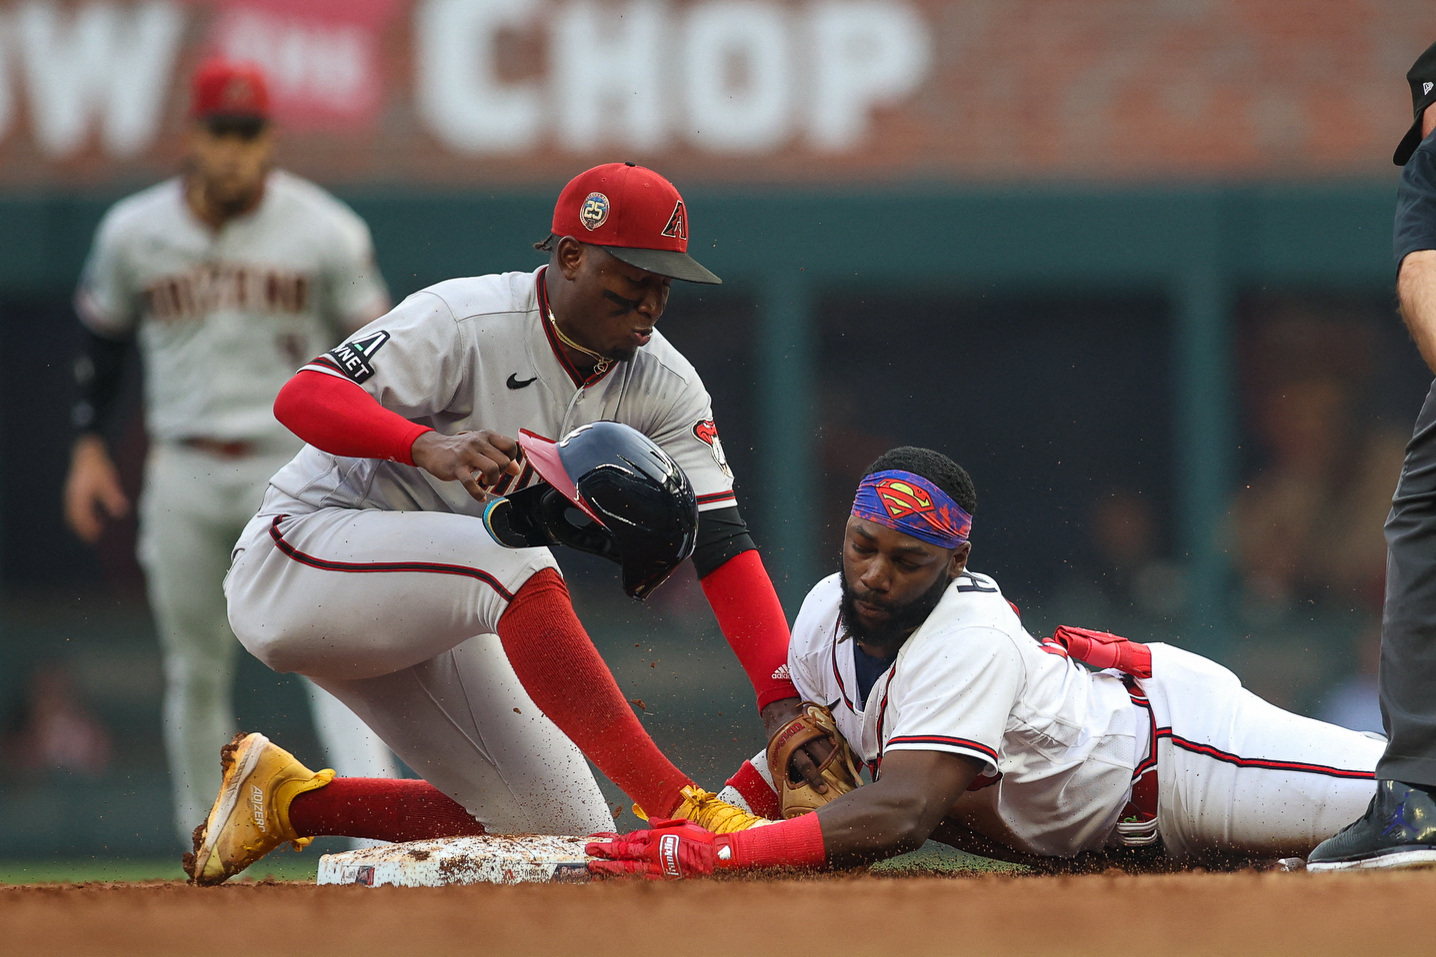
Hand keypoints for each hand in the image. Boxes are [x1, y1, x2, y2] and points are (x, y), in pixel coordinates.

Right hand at [63, 435, 128, 542]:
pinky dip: (81, 514)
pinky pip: (74, 506)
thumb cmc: (97, 465)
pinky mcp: (73, 489)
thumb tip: (121, 512)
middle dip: (82, 529)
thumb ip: (113, 497)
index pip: (80, 518)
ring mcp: (71, 492)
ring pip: (72, 513)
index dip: (88, 529)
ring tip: (95, 528)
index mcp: (79, 496)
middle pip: (73, 518)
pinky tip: (93, 513)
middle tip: (94, 537)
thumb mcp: (108, 481)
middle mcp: (71, 496)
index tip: (97, 537)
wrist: (86, 449)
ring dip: (82, 522)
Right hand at [410, 429, 521, 501]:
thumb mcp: (481, 447)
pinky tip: (480, 496)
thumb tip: (516, 469)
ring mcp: (466, 454)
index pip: (511, 445)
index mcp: (486, 435)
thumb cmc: (459, 449)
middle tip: (493, 474)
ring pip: (492, 470)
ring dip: (492, 481)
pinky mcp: (456, 467)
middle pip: (503, 461)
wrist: (432, 449)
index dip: (512, 458)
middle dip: (502, 472)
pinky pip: (471, 483)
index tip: (505, 465)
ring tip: (486, 482)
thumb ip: (499, 455)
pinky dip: (478, 493)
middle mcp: (478, 442)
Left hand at [586, 819, 720, 878]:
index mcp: (657, 836)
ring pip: (627, 868)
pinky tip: (614, 882)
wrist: (715, 857)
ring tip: (594, 869)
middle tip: (589, 851)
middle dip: (604, 851)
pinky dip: (625, 881)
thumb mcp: (681, 825)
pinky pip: (639, 880)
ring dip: (609, 868)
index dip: (614, 839)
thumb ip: (662, 824)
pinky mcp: (663, 879)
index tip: (602, 840)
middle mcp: (654, 851)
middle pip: (623, 851)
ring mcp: (657, 867)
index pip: (630, 837)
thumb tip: (650, 822)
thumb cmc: (701, 840)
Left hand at [762, 697, 834, 792]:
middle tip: (840, 783)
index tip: (823, 789)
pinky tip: (842, 760)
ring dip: (836, 763)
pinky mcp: (819, 728)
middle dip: (831, 771)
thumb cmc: (778, 743)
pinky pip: (831, 741)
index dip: (814, 778)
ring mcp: (812, 734)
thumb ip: (784, 773)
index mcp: (790, 749)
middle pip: (820, 757)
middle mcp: (803, 741)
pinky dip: (837, 751)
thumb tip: (788, 797)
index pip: (804, 765)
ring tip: (842, 774)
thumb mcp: (776, 758)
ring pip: (828, 749)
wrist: (780, 717)